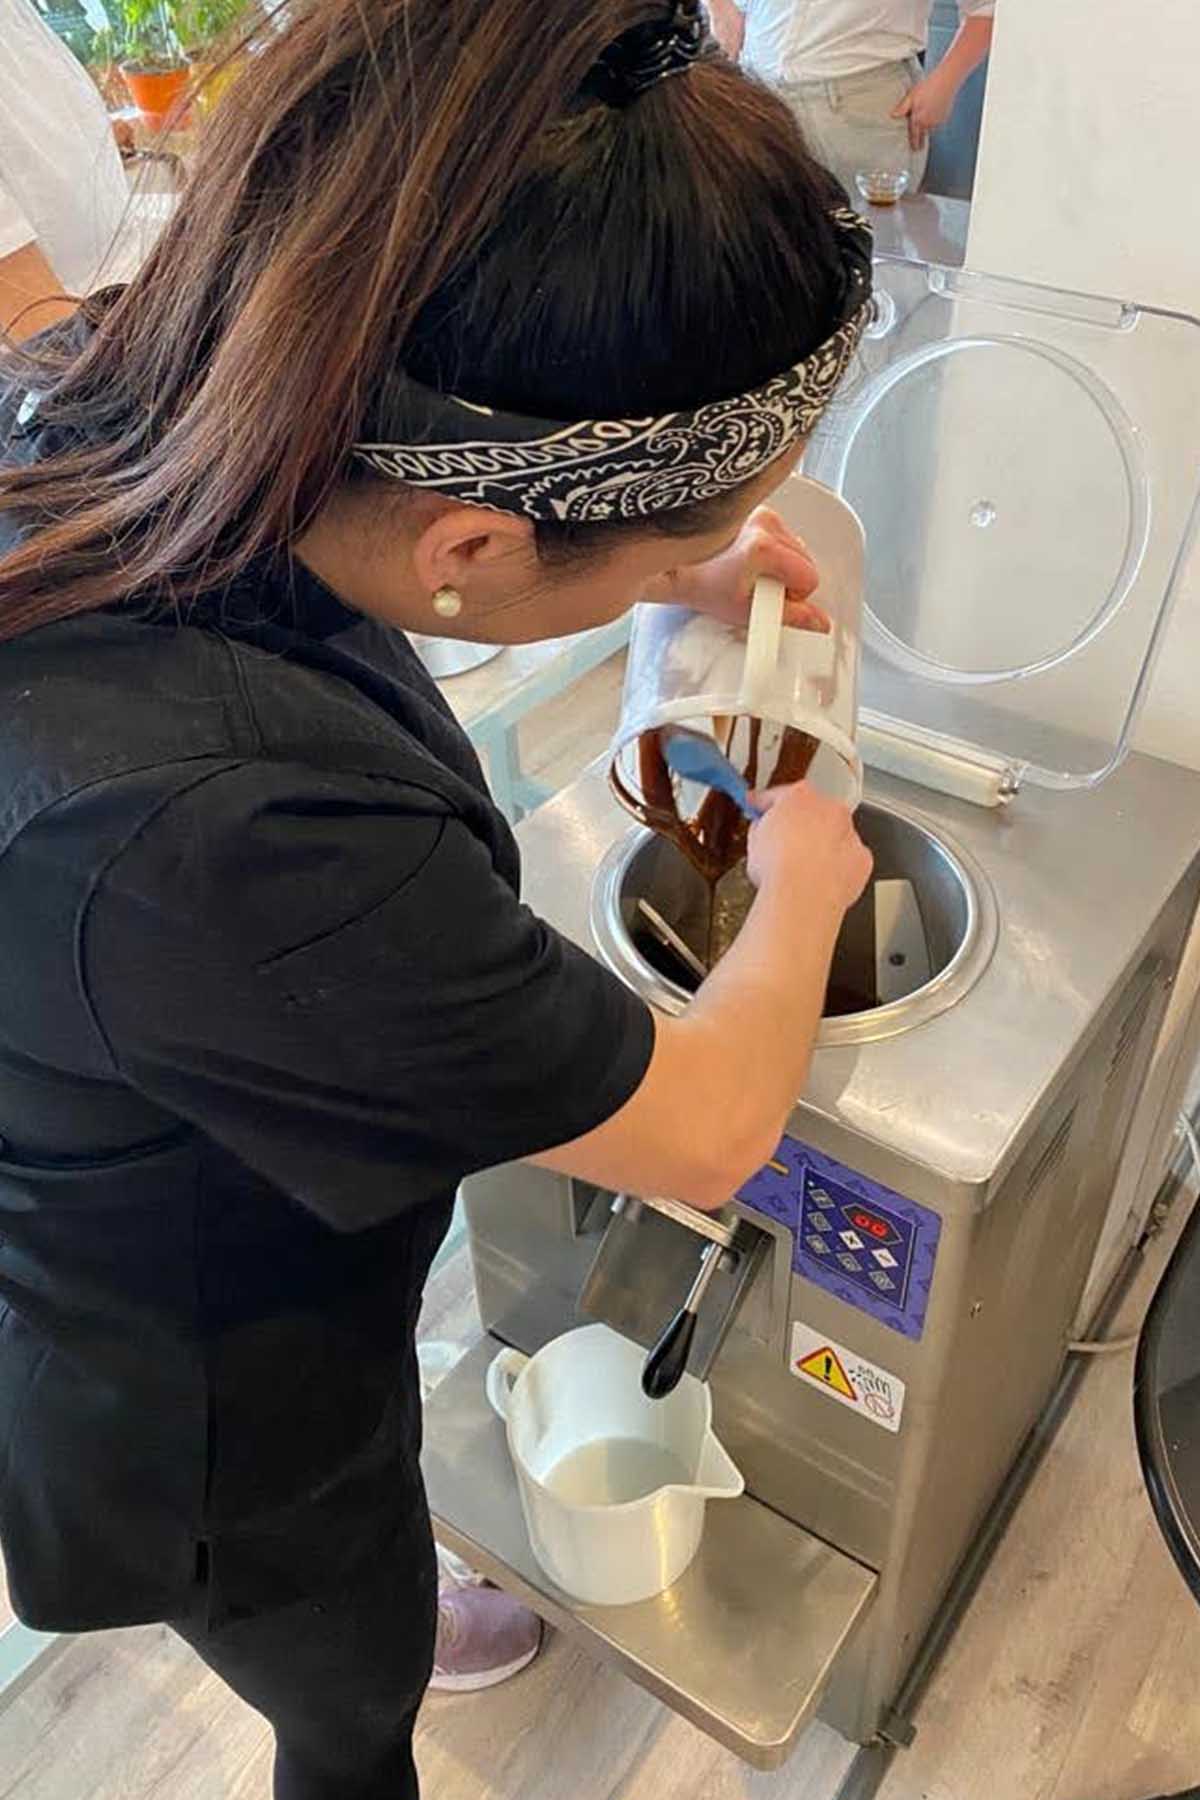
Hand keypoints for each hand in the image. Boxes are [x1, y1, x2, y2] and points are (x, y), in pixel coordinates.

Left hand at [658, 505, 829, 633]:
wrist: (677, 568)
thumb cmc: (704, 586)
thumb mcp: (748, 611)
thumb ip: (789, 617)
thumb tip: (818, 622)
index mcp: (764, 546)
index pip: (809, 576)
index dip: (795, 595)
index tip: (771, 598)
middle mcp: (765, 523)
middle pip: (805, 559)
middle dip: (789, 579)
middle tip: (759, 588)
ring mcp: (761, 514)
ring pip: (796, 546)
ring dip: (781, 564)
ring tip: (751, 572)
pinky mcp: (757, 510)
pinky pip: (782, 535)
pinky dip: (773, 550)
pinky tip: (750, 558)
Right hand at [746, 782, 871, 915]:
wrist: (801, 897)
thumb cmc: (778, 869)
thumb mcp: (754, 841)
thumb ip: (762, 827)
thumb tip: (763, 831)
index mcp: (800, 797)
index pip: (781, 795)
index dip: (768, 806)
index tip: (762, 811)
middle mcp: (829, 810)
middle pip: (814, 813)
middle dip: (801, 827)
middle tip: (783, 846)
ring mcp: (849, 833)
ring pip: (836, 836)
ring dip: (822, 847)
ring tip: (802, 870)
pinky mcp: (862, 859)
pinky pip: (849, 860)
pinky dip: (838, 868)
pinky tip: (821, 880)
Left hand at [891, 67, 957, 148]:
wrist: (945, 81)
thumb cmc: (927, 87)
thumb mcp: (911, 96)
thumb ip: (902, 108)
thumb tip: (892, 116)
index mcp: (918, 119)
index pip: (914, 137)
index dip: (914, 144)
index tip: (914, 150)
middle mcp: (927, 123)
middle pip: (923, 135)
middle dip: (921, 140)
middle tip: (919, 147)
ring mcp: (937, 121)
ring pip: (930, 128)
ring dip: (928, 126)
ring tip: (926, 117)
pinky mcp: (944, 118)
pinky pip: (937, 123)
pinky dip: (935, 120)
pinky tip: (934, 110)